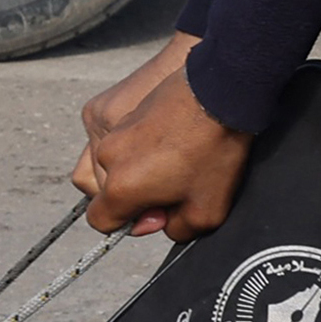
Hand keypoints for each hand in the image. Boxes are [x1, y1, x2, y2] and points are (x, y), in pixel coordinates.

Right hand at [73, 52, 251, 240]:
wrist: (220, 91)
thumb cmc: (214, 148)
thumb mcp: (207, 211)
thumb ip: (176, 230)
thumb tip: (163, 223)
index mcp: (120, 187)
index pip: (100, 221)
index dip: (128, 224)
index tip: (158, 213)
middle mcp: (106, 157)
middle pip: (104, 191)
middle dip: (132, 195)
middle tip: (171, 187)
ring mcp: (110, 130)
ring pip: (108, 164)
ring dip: (130, 169)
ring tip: (167, 162)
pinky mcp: (113, 105)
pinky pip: (115, 138)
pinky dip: (135, 145)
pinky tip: (166, 139)